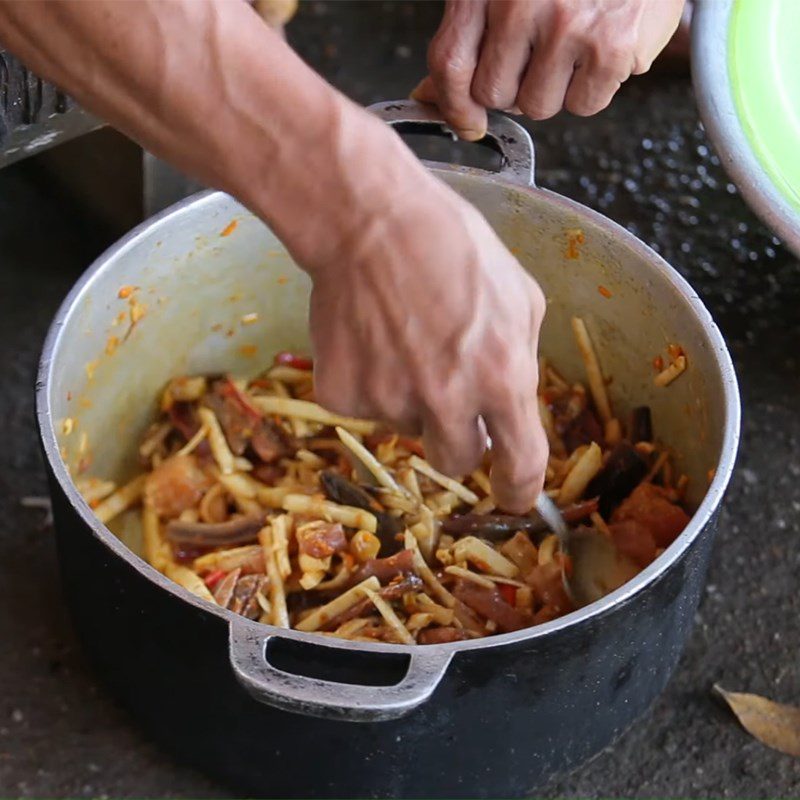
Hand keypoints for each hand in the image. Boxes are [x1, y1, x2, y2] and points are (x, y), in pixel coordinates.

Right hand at [306, 137, 547, 512]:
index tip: (512, 496)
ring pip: (406, 424)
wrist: (367, 220)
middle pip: (456, 461)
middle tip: (445, 392)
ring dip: (410, 394)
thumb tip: (513, 400)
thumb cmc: (452, 245)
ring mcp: (388, 400)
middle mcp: (447, 400)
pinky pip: (362, 404)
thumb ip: (522, 358)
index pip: (521, 463)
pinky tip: (370, 335)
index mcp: (503, 377)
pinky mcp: (341, 394)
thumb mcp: (520, 295)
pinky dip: (368, 378)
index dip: (518, 489)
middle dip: (457, 438)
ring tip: (403, 333)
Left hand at [412, 0, 685, 138]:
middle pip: (494, 94)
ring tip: (574, 47)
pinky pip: (584, 105)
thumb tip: (429, 96)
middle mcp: (519, 2)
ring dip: (555, 89)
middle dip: (515, 88)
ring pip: (538, 107)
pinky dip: (593, 89)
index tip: (467, 121)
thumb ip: (467, 37)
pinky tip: (601, 50)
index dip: (454, 104)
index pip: (450, 64)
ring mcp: (566, 24)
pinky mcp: (610, 46)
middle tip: (540, 56)